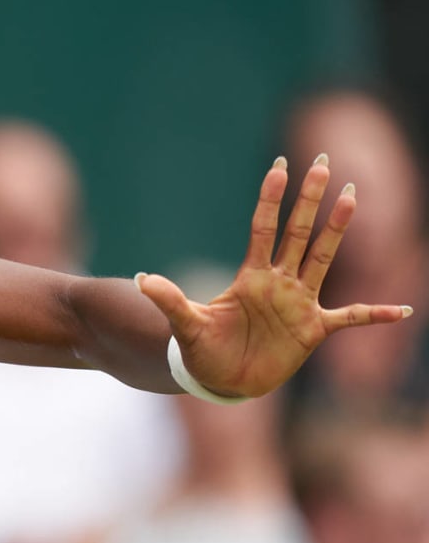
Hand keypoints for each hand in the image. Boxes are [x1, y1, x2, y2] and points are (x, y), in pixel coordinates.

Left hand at [133, 154, 411, 398]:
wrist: (220, 382)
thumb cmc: (202, 352)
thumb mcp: (185, 325)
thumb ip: (169, 300)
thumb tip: (140, 280)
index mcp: (251, 277)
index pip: (262, 229)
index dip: (270, 200)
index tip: (278, 168)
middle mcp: (279, 283)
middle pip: (299, 232)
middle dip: (310, 199)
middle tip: (323, 161)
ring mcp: (299, 303)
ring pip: (323, 257)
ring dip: (338, 229)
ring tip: (353, 196)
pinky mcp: (313, 330)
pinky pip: (350, 318)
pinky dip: (374, 314)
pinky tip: (401, 310)